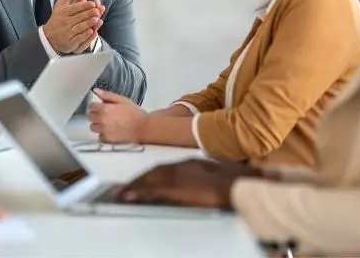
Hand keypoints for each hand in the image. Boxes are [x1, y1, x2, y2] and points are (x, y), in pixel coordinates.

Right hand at [43, 0, 105, 53]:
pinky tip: (92, 32)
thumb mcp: (60, 5)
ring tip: (97, 19)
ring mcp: (67, 33)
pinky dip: (86, 36)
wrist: (48, 37)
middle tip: (97, 10)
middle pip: (79, 17)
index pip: (75, 8)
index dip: (85, 5)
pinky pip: (79, 39)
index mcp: (63, 12)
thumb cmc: (58, 19)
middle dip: (89, 13)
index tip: (93, 3)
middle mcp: (65, 22)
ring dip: (88, 23)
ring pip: (80, 28)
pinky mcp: (70, 43)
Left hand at [87, 88, 147, 142]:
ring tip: (108, 123)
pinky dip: (103, 134)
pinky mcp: (108, 139)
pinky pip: (100, 136)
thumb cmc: (135, 113)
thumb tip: (96, 91)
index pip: (91, 106)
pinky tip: (111, 131)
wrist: (143, 127)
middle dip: (95, 115)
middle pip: (90, 117)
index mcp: (105, 108)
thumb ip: (108, 95)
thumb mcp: (122, 100)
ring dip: (98, 125)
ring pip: (93, 127)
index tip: (100, 107)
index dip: (96, 106)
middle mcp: (102, 120)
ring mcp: (104, 130)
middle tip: (104, 115)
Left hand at [118, 159, 264, 208]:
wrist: (237, 183)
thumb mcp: (213, 172)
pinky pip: (153, 191)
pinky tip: (130, 196)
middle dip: (138, 180)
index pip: (162, 168)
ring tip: (122, 192)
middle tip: (124, 187)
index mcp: (188, 163)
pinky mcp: (177, 190)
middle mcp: (179, 168)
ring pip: (149, 180)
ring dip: (134, 186)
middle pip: (153, 173)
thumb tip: (194, 179)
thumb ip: (200, 174)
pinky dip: (139, 193)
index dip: (149, 175)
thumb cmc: (231, 179)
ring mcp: (177, 178)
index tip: (139, 180)